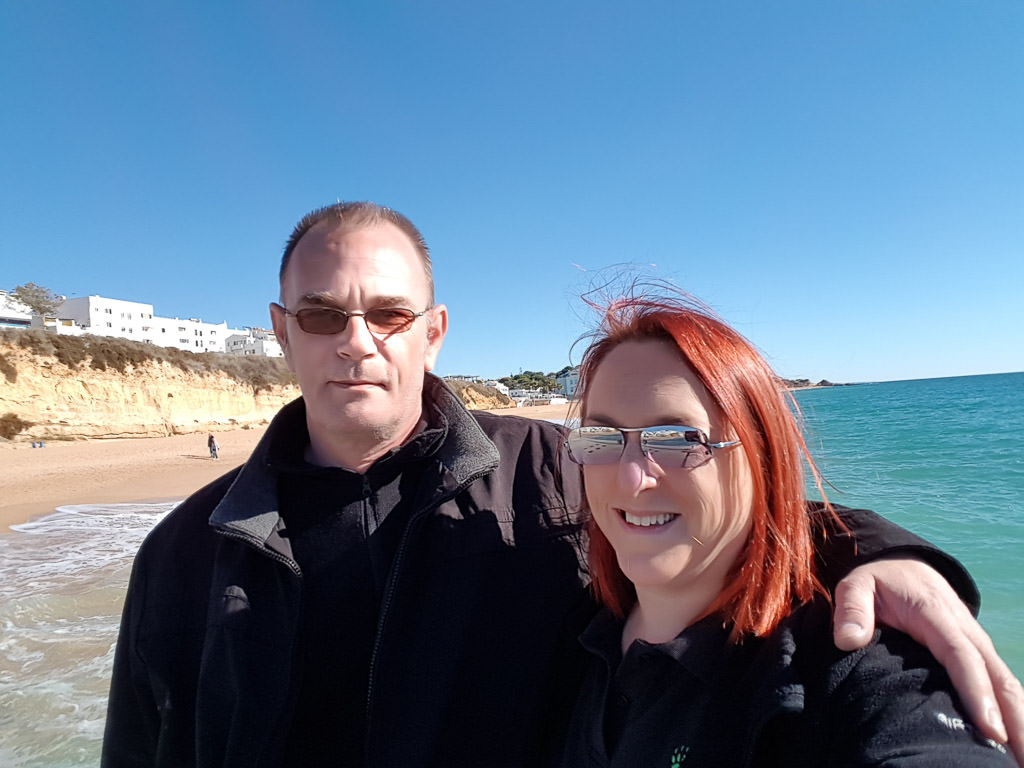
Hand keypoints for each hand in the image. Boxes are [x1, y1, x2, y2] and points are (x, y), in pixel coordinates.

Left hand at [833, 558, 1023, 764]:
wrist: (904, 565)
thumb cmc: (878, 581)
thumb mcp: (856, 585)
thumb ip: (851, 609)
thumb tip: (848, 640)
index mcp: (936, 616)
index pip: (962, 657)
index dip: (977, 693)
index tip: (990, 729)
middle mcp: (966, 632)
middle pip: (997, 678)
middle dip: (1014, 720)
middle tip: (1018, 761)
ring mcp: (977, 644)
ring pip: (1007, 684)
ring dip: (1020, 722)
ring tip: (1022, 761)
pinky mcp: (979, 654)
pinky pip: (1002, 684)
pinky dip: (1014, 713)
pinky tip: (1014, 742)